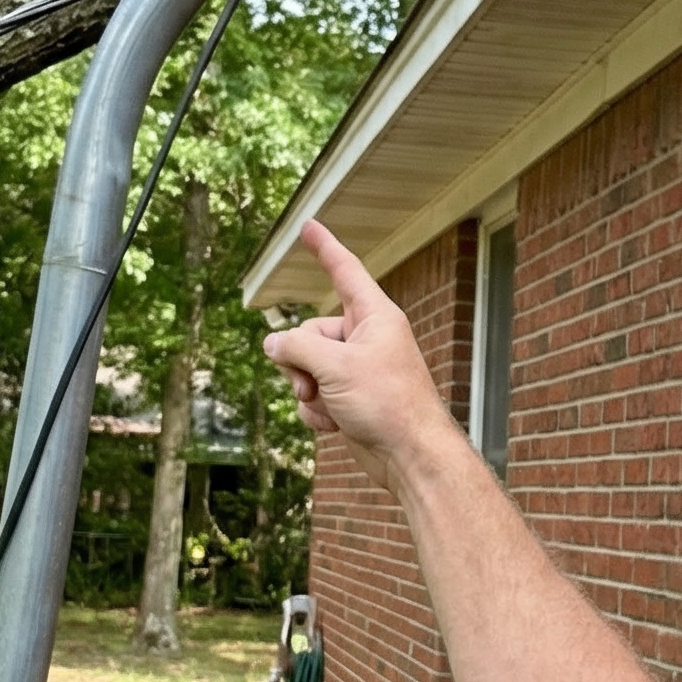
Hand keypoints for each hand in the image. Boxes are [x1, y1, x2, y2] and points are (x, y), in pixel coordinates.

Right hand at [262, 221, 459, 491]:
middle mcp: (366, 338)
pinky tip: (333, 425)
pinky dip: (316, 411)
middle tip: (311, 384)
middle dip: (300, 361)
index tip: (308, 225)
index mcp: (374, 317)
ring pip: (306, 366)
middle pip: (309, 333)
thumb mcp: (334, 367)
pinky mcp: (350, 398)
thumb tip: (272, 344)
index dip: (324, 248)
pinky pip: (315, 393)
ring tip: (327, 407)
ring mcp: (357, 370)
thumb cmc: (387, 404)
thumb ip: (296, 348)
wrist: (410, 456)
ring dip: (306, 390)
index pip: (344, 272)